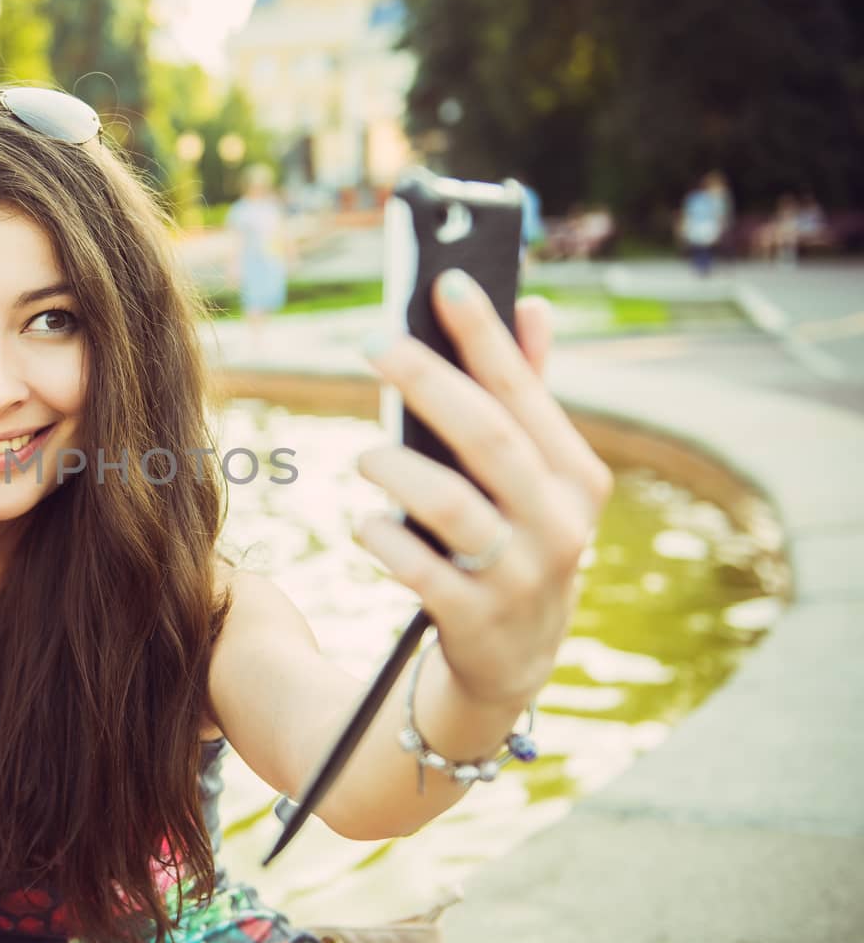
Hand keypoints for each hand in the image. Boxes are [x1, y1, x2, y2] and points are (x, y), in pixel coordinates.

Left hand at [354, 270, 612, 706]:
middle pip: (488, 437)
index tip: (447, 280)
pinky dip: (385, 538)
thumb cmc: (513, 542)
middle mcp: (559, 524)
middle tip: (375, 341)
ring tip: (367, 454)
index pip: (525, 393)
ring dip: (398, 469)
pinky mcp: (477, 620)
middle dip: (428, 380)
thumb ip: (529, 396)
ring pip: (452, 504)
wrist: (513, 662)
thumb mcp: (534, 479)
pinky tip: (367, 522)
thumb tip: (532, 305)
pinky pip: (420, 568)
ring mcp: (521, 576)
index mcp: (575, 478)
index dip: (486, 336)